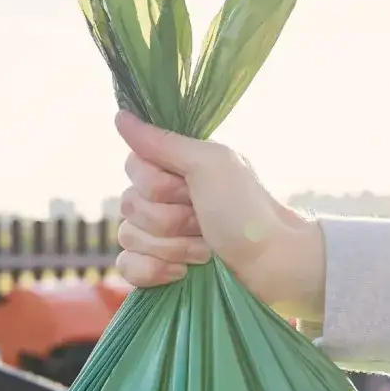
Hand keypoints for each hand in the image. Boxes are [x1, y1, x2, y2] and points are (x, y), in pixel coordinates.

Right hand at [113, 111, 326, 320]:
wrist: (269, 265)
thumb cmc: (246, 211)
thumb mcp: (209, 165)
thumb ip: (162, 142)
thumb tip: (120, 116)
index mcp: (175, 168)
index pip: (132, 166)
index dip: (156, 183)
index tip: (189, 189)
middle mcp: (164, 199)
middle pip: (129, 205)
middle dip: (170, 219)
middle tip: (204, 222)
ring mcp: (158, 236)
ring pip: (128, 238)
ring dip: (171, 247)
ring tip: (205, 251)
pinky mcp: (156, 269)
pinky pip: (127, 267)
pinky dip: (153, 272)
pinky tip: (181, 274)